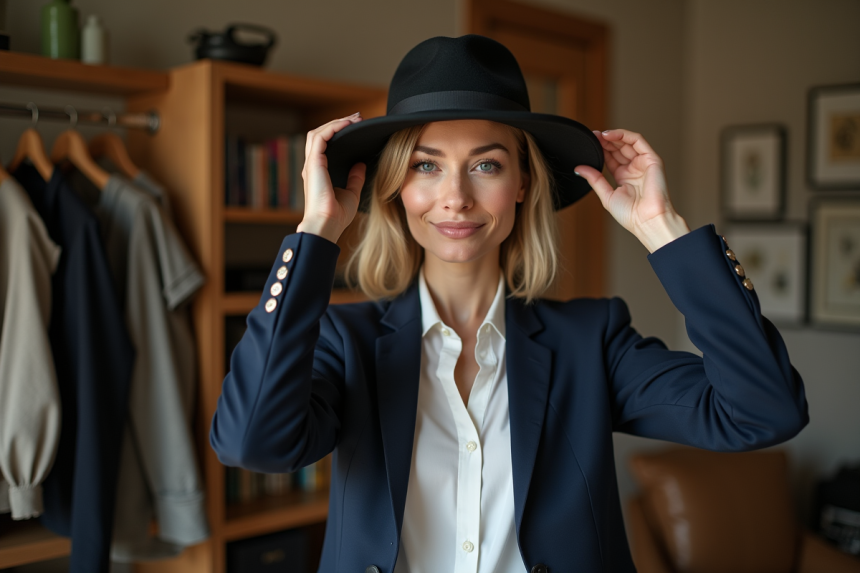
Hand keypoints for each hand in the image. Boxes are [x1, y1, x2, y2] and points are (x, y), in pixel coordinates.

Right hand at [296, 113, 366, 242]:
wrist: (327, 225)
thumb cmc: (337, 216)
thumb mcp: (351, 194)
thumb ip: (355, 178)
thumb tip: (360, 164)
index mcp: (319, 173)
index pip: (324, 146)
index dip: (338, 134)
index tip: (355, 128)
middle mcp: (312, 166)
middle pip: (320, 135)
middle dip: (337, 124)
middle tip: (356, 119)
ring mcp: (311, 164)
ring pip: (318, 133)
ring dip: (335, 123)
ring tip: (353, 119)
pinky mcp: (313, 163)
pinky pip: (321, 137)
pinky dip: (333, 128)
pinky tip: (347, 125)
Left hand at [575, 129, 688, 252]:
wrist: (647, 221)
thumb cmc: (631, 215)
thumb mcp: (606, 195)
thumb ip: (594, 179)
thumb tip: (579, 168)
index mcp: (624, 177)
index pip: (611, 158)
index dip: (601, 149)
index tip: (589, 143)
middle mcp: (634, 169)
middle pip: (619, 148)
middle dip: (605, 141)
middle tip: (592, 136)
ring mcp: (643, 163)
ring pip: (628, 142)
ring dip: (613, 136)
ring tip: (599, 135)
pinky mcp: (652, 159)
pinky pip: (638, 141)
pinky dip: (624, 135)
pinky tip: (610, 135)